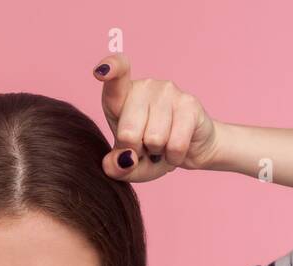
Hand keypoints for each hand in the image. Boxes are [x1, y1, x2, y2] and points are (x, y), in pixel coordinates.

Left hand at [92, 54, 222, 182]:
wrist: (191, 148)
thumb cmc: (152, 152)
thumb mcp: (128, 166)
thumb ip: (116, 168)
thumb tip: (125, 160)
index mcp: (121, 95)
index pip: (115, 75)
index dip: (110, 70)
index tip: (101, 72)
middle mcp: (144, 86)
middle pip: (128, 133)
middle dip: (137, 151)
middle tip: (146, 146)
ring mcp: (168, 91)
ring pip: (154, 140)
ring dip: (158, 152)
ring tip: (162, 144)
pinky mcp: (189, 104)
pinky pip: (176, 144)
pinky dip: (174, 157)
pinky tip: (176, 149)